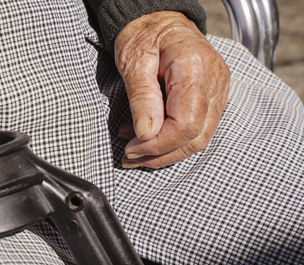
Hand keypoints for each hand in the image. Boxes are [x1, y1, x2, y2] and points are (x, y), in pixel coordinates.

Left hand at [114, 11, 229, 168]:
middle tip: (132, 158)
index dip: (159, 144)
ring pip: (201, 136)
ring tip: (138, 151)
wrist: (159, 19)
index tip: (132, 149)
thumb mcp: (133, 61)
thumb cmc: (144, 34)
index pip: (186, 123)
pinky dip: (174, 139)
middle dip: (162, 154)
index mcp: (194, 66)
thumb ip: (142, 98)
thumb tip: (146, 134)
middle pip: (197, 135)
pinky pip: (199, 127)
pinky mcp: (212, 95)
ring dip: (168, 151)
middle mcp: (213, 79)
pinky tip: (150, 138)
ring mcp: (217, 88)